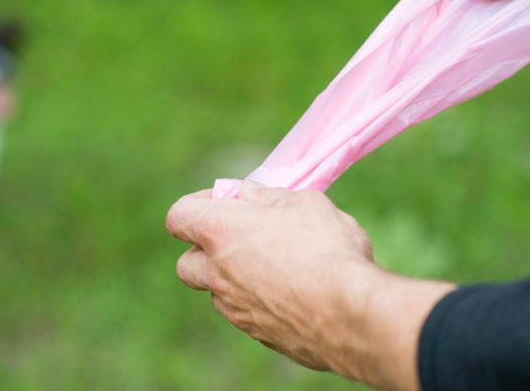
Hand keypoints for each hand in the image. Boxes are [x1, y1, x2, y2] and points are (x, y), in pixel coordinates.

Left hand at [166, 183, 452, 389]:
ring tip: (278, 264)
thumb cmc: (328, 248)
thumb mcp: (305, 202)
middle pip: (187, 262)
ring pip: (218, 292)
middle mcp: (218, 274)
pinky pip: (247, 313)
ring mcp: (236, 309)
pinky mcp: (259, 335)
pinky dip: (259, 301)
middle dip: (206, 249)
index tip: (227, 200)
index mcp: (221, 232)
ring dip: (234, 277)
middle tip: (243, 237)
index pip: (178, 216)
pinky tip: (295, 291)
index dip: (198, 204)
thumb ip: (269, 198)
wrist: (350, 315)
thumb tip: (249, 196)